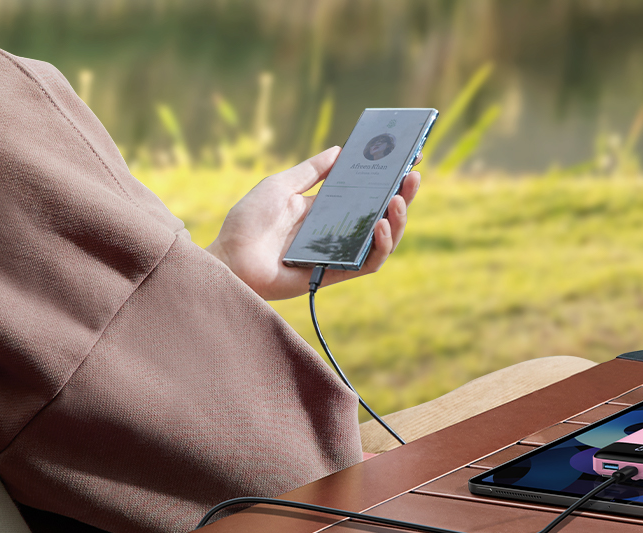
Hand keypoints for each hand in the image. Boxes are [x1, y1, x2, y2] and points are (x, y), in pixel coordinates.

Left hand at [206, 147, 419, 299]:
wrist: (229, 259)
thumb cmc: (248, 223)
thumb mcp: (280, 186)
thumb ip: (311, 171)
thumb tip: (340, 150)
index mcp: (326, 208)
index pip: (366, 192)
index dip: (389, 177)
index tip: (408, 157)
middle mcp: (337, 230)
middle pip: (381, 214)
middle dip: (402, 195)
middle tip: (413, 175)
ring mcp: (339, 252)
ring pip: (382, 240)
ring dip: (397, 221)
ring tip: (398, 200)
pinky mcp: (335, 273)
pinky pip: (367, 262)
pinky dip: (379, 246)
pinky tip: (380, 226)